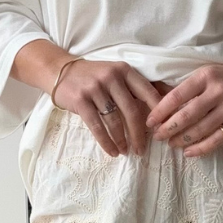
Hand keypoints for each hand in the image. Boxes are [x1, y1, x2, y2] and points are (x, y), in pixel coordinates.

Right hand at [53, 59, 167, 156]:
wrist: (59, 71)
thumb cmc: (93, 76)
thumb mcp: (116, 74)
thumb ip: (135, 87)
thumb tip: (163, 104)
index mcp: (125, 70)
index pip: (147, 92)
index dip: (157, 112)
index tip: (161, 129)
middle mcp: (111, 76)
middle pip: (131, 110)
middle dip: (139, 134)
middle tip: (142, 150)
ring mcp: (95, 88)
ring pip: (114, 121)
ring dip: (122, 140)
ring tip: (126, 151)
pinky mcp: (80, 100)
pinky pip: (97, 126)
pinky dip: (106, 142)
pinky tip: (112, 151)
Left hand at [145, 53, 222, 155]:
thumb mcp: (211, 72)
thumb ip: (190, 87)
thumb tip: (162, 102)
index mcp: (207, 75)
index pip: (177, 96)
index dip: (160, 111)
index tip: (150, 121)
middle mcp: (218, 92)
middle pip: (186, 116)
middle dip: (168, 129)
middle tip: (157, 136)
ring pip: (199, 130)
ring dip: (181, 140)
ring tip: (171, 144)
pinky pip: (216, 140)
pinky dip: (201, 148)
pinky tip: (189, 152)